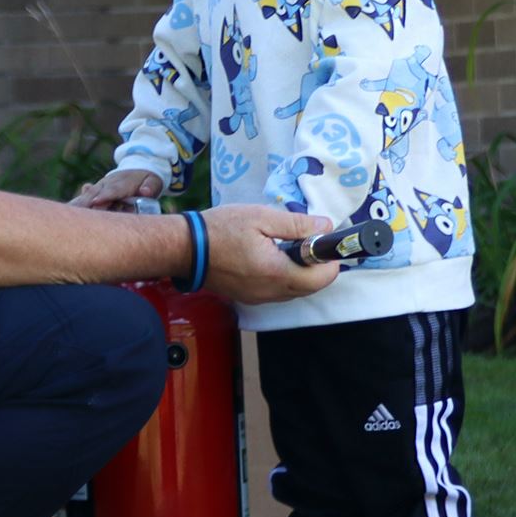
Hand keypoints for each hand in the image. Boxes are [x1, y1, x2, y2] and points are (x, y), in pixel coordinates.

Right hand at [71, 168, 163, 211]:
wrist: (138, 166)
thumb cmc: (147, 179)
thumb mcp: (154, 181)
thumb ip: (150, 187)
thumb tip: (145, 192)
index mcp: (123, 182)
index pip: (114, 190)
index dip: (105, 196)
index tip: (96, 202)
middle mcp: (108, 183)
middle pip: (96, 193)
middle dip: (86, 202)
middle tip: (74, 213)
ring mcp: (100, 186)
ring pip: (87, 195)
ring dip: (76, 204)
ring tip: (64, 213)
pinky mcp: (95, 191)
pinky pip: (84, 198)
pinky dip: (74, 204)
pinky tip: (64, 212)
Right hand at [199, 204, 337, 303]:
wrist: (185, 249)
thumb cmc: (221, 229)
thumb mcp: (261, 217)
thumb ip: (297, 224)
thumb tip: (325, 227)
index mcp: (278, 272)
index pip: (322, 278)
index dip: (330, 261)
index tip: (324, 242)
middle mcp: (271, 292)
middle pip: (311, 287)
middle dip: (317, 267)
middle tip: (309, 241)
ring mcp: (258, 298)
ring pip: (294, 292)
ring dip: (300, 274)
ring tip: (289, 247)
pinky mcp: (248, 298)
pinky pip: (277, 293)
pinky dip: (284, 278)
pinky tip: (272, 258)